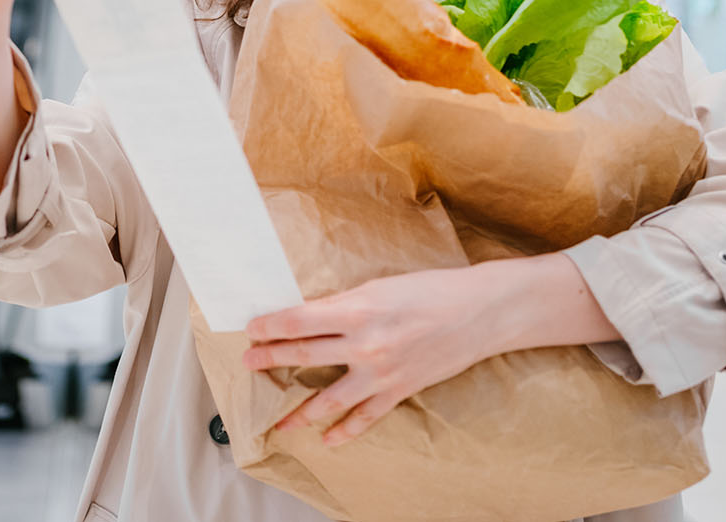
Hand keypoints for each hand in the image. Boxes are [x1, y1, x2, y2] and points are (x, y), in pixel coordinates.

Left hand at [242, 267, 495, 446]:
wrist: (478, 312)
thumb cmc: (429, 289)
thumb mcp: (379, 286)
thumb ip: (345, 304)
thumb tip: (311, 317)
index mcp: (357, 308)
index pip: (298, 320)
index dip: (270, 326)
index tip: (252, 329)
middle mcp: (364, 343)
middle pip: (304, 355)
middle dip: (271, 359)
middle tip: (248, 362)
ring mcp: (381, 372)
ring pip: (328, 398)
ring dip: (298, 411)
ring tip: (277, 420)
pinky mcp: (399, 390)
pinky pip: (364, 418)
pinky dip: (344, 432)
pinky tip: (327, 440)